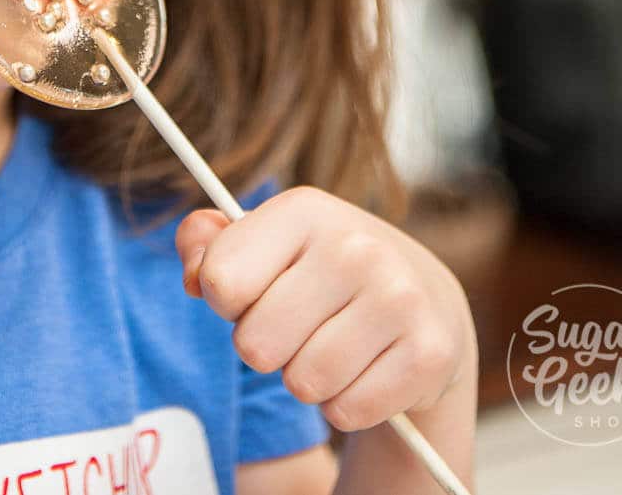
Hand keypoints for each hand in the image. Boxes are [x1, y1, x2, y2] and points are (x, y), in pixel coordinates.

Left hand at [175, 186, 476, 433]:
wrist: (422, 296)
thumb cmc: (317, 270)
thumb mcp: (264, 243)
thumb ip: (208, 248)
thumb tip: (193, 275)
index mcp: (303, 209)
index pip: (219, 281)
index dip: (227, 302)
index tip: (257, 290)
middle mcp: (355, 246)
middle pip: (254, 345)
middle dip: (266, 347)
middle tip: (298, 326)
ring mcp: (397, 297)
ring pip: (302, 383)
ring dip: (306, 379)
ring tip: (333, 345)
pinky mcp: (427, 352)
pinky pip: (346, 412)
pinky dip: (346, 403)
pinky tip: (367, 367)